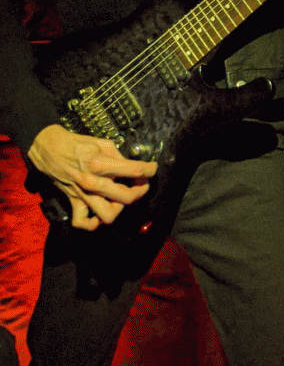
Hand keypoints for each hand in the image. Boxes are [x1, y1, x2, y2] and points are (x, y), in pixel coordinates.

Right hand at [28, 124, 156, 230]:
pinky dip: (93, 223)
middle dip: (140, 190)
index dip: (149, 169)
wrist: (48, 148)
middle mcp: (92, 182)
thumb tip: (130, 165)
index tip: (152, 168)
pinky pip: (83, 222)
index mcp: (100, 163)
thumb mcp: (101, 142)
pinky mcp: (73, 201)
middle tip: (141, 183)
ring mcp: (82, 194)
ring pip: (108, 215)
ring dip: (119, 209)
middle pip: (127, 197)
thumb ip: (118, 155)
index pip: (134, 170)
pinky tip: (99, 213)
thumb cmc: (75, 143)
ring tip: (120, 199)